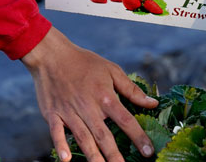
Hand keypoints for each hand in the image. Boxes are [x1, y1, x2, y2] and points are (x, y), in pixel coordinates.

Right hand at [22, 27, 158, 161]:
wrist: (52, 55)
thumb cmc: (85, 62)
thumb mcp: (112, 70)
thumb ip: (132, 89)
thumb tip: (153, 103)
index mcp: (105, 96)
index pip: (126, 120)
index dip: (138, 137)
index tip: (149, 152)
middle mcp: (88, 107)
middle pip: (104, 135)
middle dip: (114, 155)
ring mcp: (69, 112)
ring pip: (83, 138)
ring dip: (93, 156)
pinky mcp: (53, 114)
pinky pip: (56, 133)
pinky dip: (61, 146)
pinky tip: (67, 160)